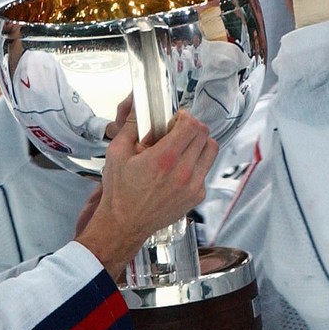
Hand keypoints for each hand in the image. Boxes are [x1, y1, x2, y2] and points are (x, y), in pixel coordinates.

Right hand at [77, 110, 216, 278]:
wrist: (125, 223)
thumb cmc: (120, 191)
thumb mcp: (117, 152)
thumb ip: (130, 125)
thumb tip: (137, 106)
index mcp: (164, 158)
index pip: (192, 125)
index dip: (184, 117)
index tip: (176, 119)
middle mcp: (183, 172)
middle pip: (204, 134)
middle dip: (191, 127)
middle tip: (178, 131)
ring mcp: (194, 185)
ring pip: (211, 150)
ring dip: (199, 143)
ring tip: (182, 147)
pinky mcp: (197, 195)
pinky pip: (206, 169)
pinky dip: (197, 162)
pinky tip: (179, 167)